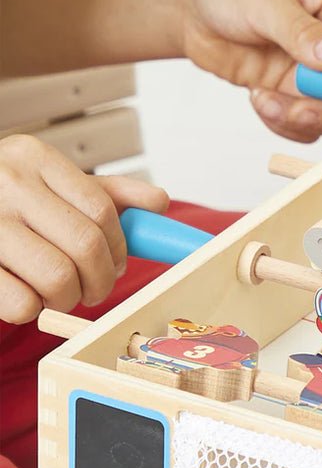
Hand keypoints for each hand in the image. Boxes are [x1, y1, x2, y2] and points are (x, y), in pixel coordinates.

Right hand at [0, 135, 168, 323]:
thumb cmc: (7, 203)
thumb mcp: (51, 185)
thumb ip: (105, 194)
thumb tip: (159, 202)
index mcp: (34, 157)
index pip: (102, 210)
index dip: (119, 248)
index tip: (116, 265)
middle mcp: (6, 181)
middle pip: (86, 246)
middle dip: (101, 280)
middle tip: (93, 289)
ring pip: (58, 277)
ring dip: (68, 297)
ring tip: (58, 292)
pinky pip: (22, 303)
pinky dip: (32, 310)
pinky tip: (24, 294)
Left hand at [169, 0, 321, 141]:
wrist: (185, 6)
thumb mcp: (264, 3)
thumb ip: (302, 33)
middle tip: (295, 114)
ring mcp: (317, 70)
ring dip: (297, 118)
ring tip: (263, 99)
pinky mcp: (296, 91)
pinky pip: (304, 124)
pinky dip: (283, 122)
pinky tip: (258, 99)